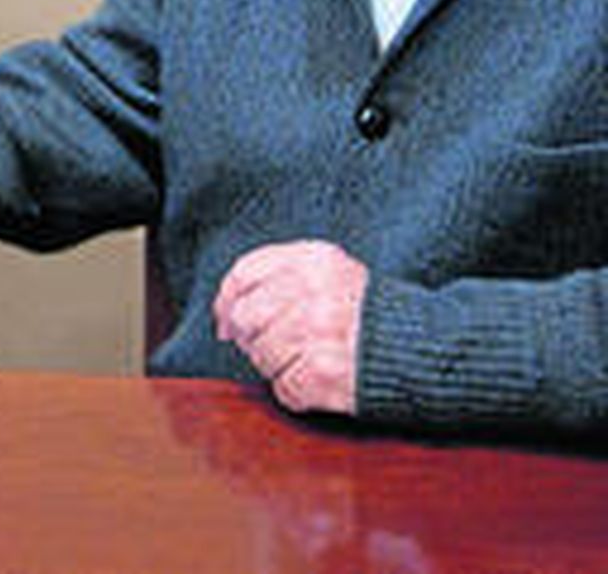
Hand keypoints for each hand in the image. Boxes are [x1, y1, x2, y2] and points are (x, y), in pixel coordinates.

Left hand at [212, 239, 366, 415]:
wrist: (428, 348)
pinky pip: (283, 387)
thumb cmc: (368, 312)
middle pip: (245, 316)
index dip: (227, 300)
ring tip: (307, 359)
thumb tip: (222, 321)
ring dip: (276, 365)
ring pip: (260, 355)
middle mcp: (314, 292)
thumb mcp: (329, 272)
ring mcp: (319, 333)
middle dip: (250, 336)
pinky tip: (319, 378)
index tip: (225, 319)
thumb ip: (276, 277)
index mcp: (314, 260)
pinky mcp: (324, 374)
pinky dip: (296, 390)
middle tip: (275, 344)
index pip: (243, 274)